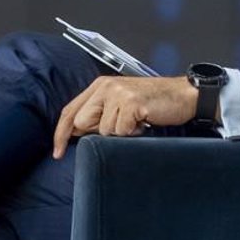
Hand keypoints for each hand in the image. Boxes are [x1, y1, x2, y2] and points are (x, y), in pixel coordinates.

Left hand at [52, 76, 199, 158]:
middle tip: (123, 126)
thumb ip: (98, 114)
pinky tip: (143, 122)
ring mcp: (118, 93)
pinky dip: (133, 132)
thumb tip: (74, 131)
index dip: (61, 133)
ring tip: (136, 122)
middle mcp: (105, 86)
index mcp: (99, 86)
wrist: (182, 95)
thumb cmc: (152, 103)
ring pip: (103, 130)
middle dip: (98, 132)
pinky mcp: (131, 102)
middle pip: (82, 122)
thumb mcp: (120, 104)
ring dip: (121, 133)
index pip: (70, 111)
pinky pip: (121, 131)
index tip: (57, 152)